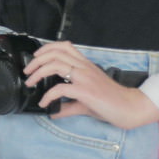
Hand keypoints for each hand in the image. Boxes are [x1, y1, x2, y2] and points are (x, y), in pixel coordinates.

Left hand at [24, 40, 158, 127]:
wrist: (130, 108)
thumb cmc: (111, 102)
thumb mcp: (85, 101)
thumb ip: (68, 105)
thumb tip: (54, 112)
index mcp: (85, 65)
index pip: (64, 46)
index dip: (46, 48)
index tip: (36, 57)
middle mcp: (84, 68)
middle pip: (55, 53)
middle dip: (36, 61)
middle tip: (27, 72)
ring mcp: (85, 78)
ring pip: (55, 65)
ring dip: (38, 73)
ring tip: (31, 83)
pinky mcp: (86, 91)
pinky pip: (60, 89)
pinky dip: (48, 96)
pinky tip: (45, 103)